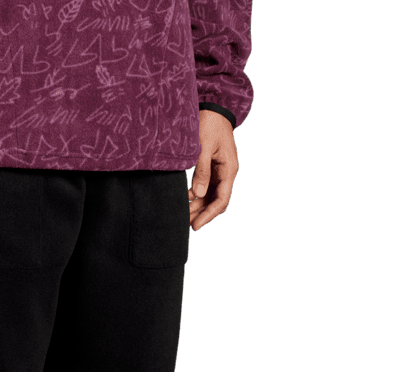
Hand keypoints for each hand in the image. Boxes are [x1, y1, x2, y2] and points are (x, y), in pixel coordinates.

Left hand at [188, 110, 239, 230]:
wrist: (213, 107)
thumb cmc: (209, 123)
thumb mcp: (204, 146)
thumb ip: (202, 171)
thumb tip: (199, 194)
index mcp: (229, 169)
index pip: (221, 199)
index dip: (209, 214)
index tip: (196, 225)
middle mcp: (226, 173)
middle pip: (215, 201)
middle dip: (201, 213)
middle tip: (185, 224)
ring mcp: (219, 171)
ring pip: (209, 196)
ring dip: (197, 206)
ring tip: (182, 216)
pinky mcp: (211, 168)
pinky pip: (205, 187)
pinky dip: (195, 196)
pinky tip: (184, 201)